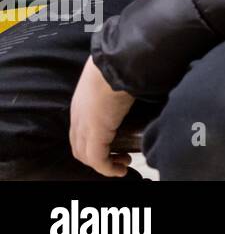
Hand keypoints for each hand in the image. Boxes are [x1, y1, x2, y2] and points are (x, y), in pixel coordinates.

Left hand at [69, 57, 135, 176]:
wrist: (119, 63)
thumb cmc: (121, 64)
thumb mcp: (114, 77)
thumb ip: (119, 85)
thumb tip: (136, 85)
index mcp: (82, 102)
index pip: (80, 130)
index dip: (94, 141)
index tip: (113, 143)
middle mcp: (79, 117)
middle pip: (80, 146)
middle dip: (98, 157)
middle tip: (119, 156)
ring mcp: (84, 126)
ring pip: (86, 155)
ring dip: (104, 164)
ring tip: (122, 163)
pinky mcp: (94, 135)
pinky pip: (98, 160)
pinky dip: (108, 169)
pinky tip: (120, 169)